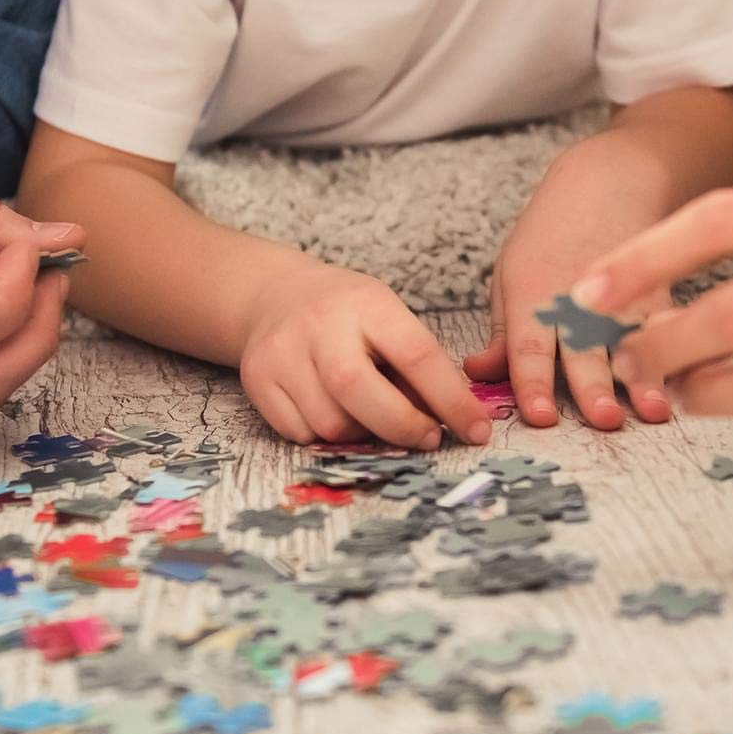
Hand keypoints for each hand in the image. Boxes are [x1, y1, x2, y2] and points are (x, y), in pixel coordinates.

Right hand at [238, 262, 492, 449]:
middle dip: (402, 427)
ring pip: (330, 423)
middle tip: (428, 438)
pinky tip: (333, 412)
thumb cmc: (346, 314)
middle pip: (360, 391)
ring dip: (362, 435)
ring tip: (371, 417)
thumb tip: (453, 422)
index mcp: (367, 303)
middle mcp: (320, 324)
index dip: (452, 401)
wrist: (274, 295)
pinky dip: (325, 436)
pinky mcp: (257, 379)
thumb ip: (416, 365)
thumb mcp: (387, 318)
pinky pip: (300, 433)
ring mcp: (282, 352)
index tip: (476, 430)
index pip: (417, 355)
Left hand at [465, 160, 673, 430]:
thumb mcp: (511, 276)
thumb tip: (478, 373)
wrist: (608, 183)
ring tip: (655, 410)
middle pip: (584, 350)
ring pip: (632, 343)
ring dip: (645, 379)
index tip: (540, 416)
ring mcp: (622, 298)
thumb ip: (503, 333)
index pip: (529, 348)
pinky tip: (694, 378)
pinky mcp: (658, 294)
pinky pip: (668, 326)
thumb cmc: (552, 235)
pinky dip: (680, 351)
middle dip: (593, 387)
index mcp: (534, 297)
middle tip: (602, 419)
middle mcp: (578, 302)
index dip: (533, 383)